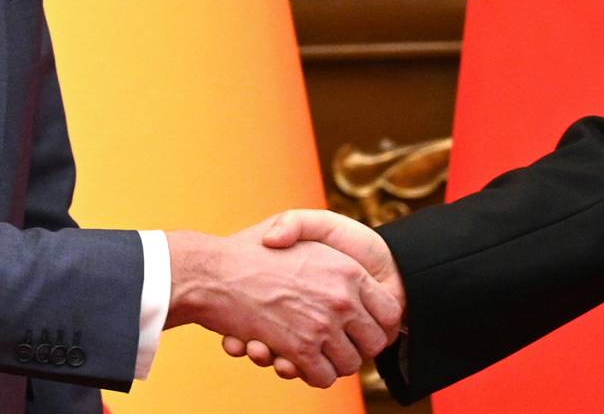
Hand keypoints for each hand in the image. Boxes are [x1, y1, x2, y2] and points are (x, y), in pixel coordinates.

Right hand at [218, 210, 404, 382]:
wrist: (213, 272)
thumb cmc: (252, 250)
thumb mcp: (297, 227)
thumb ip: (337, 252)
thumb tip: (350, 278)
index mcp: (347, 270)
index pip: (389, 311)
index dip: (379, 323)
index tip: (364, 327)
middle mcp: (341, 298)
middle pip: (375, 342)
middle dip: (360, 347)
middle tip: (343, 345)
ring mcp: (321, 325)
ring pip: (350, 364)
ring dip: (336, 364)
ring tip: (321, 353)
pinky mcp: (299, 349)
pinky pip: (323, 376)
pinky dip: (314, 375)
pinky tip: (302, 361)